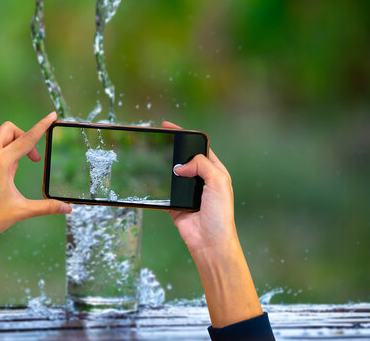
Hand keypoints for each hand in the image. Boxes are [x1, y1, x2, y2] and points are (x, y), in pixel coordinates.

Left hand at [0, 112, 71, 266]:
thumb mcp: (21, 211)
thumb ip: (46, 207)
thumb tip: (68, 208)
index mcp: (0, 163)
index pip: (27, 139)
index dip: (42, 126)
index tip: (51, 116)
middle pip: (9, 130)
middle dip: (23, 137)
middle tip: (32, 159)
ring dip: (11, 150)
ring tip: (13, 176)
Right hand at [163, 121, 235, 255]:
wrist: (210, 242)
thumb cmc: (220, 214)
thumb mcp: (218, 182)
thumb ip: (202, 165)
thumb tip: (179, 165)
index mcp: (214, 171)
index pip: (198, 147)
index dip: (184, 136)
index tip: (169, 127)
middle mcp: (200, 179)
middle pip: (182, 159)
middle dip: (170, 150)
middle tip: (155, 141)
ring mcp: (186, 191)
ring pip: (171, 173)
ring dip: (162, 168)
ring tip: (150, 159)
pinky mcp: (174, 204)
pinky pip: (163, 191)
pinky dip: (156, 186)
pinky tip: (149, 179)